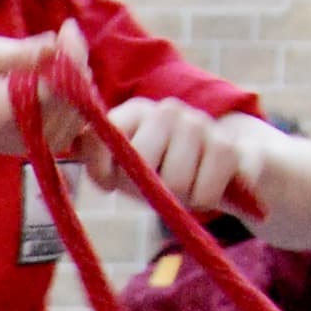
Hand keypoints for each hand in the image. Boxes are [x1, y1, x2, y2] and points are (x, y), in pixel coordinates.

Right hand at [0, 24, 94, 173]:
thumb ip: (18, 52)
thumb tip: (54, 44)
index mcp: (19, 109)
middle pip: (79, 90)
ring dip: (75, 76)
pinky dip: (74, 93)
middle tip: (61, 38)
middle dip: (75, 60)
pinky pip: (79, 113)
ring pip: (84, 101)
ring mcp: (49, 142)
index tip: (67, 26)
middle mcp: (39, 131)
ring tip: (52, 60)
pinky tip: (54, 81)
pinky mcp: (55, 144)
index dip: (73, 50)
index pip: (64, 80)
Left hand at [91, 97, 248, 218]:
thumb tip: (75, 146)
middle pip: (141, 160)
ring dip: (181, 197)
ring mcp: (200, 124)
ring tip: (188, 188)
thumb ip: (100, 159)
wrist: (234, 174)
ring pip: (176, 179)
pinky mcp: (230, 146)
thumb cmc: (168, 176)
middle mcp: (167, 110)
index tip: (109, 185)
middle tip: (162, 188)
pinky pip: (207, 189)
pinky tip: (212, 190)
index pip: (102, 134)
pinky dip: (206, 200)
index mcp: (135, 112)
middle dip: (148, 187)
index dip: (101, 168)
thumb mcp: (129, 171)